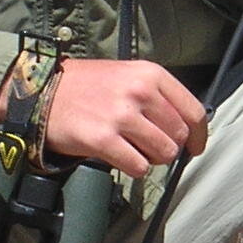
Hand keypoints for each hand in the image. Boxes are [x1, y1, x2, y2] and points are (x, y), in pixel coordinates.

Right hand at [18, 59, 207, 178]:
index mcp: (150, 74)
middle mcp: (139, 92)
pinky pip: (139, 167)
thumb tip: (184, 128)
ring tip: (134, 150)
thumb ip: (157, 96)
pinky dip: (134, 168)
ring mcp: (122, 116)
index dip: (199, 135)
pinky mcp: (104, 140)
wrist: (43, 92)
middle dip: (169, 147)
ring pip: (163, 153)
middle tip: (150, 146)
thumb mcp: (128, 75)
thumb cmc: (87, 86)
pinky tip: (121, 157)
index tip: (195, 147)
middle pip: (179, 135)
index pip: (193, 110)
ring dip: (152, 158)